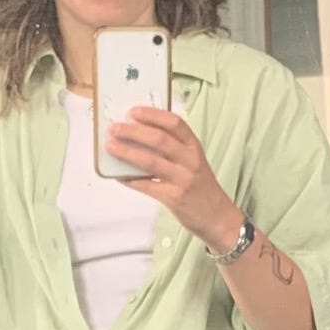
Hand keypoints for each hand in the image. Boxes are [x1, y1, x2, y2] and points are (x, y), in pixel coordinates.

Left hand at [104, 106, 241, 250]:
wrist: (218, 217)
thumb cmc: (201, 187)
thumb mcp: (193, 162)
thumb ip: (173, 149)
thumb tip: (139, 137)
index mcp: (194, 147)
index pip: (174, 123)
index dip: (152, 115)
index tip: (133, 111)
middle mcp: (190, 160)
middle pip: (159, 139)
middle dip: (133, 131)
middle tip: (114, 128)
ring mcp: (183, 179)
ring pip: (150, 161)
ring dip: (127, 152)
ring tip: (111, 147)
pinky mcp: (174, 198)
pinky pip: (147, 185)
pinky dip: (130, 179)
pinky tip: (118, 175)